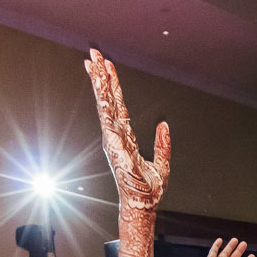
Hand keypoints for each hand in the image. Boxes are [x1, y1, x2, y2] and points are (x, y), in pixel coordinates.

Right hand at [85, 50, 169, 214]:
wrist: (143, 203)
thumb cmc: (149, 190)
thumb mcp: (162, 163)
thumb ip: (163, 144)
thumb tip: (164, 125)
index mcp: (125, 137)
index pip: (118, 105)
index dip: (113, 86)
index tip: (107, 67)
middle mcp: (116, 134)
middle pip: (108, 99)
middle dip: (100, 76)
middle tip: (93, 54)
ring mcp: (113, 137)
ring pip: (105, 103)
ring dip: (99, 82)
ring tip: (93, 61)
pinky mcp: (114, 142)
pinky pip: (108, 116)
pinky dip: (104, 99)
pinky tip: (100, 85)